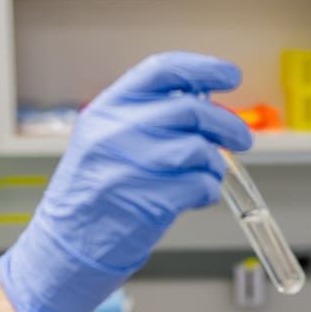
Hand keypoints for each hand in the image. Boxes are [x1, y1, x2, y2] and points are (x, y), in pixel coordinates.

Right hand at [0, 52, 252, 311]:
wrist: (68, 243)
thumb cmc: (92, 192)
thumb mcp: (106, 138)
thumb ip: (148, 117)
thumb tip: (206, 106)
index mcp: (107, 108)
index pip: (162, 70)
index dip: (203, 68)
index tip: (230, 75)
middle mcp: (116, 132)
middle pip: (190, 110)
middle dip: (226, 123)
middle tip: (241, 136)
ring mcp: (131, 166)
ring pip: (200, 149)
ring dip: (216, 163)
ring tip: (209, 174)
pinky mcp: (150, 201)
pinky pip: (201, 185)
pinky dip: (209, 190)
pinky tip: (198, 196)